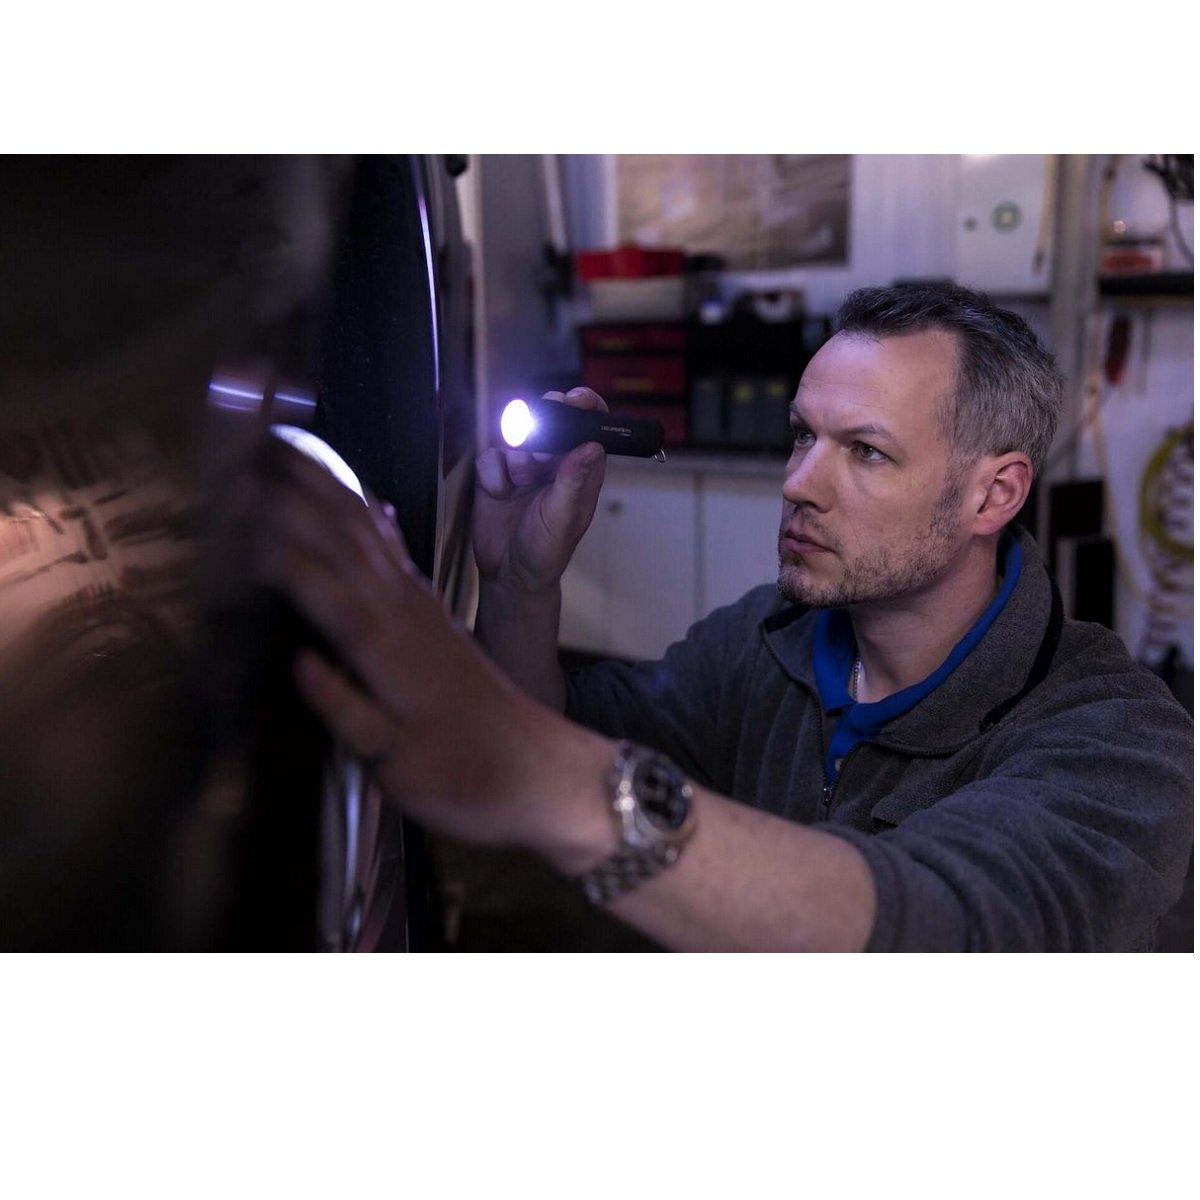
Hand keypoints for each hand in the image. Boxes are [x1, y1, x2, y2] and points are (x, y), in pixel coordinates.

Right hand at [255, 441, 610, 855]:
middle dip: (292, 492)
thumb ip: (348, 712)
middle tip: (247, 450)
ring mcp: (425, 610)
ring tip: (292, 452)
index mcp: (388, 650)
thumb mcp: (400, 767)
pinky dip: (375, 519)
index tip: (227, 506)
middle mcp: (406, 615)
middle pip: (342, 538)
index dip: (270, 543)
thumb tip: (296, 663)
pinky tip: (364, 500)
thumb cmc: (470, 780)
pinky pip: (400, 551)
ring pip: (370, 533)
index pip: (318, 582)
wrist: (544, 773)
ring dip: (330, 489)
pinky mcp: (440, 615)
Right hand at [473, 387, 607, 595]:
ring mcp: (523, 466)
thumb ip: (573, 480)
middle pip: (550, 419)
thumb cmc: (545, 550)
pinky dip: (492, 472)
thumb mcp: (563, 517)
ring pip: (517, 434)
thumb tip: (592, 446)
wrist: (508, 574)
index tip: (576, 398)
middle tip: (536, 450)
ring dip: (516, 455)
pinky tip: (499, 494)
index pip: (588, 426)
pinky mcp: (495, 473)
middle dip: (541, 426)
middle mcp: (554, 462)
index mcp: (581, 470)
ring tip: (518, 483)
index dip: (584, 407)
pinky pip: (490, 454)